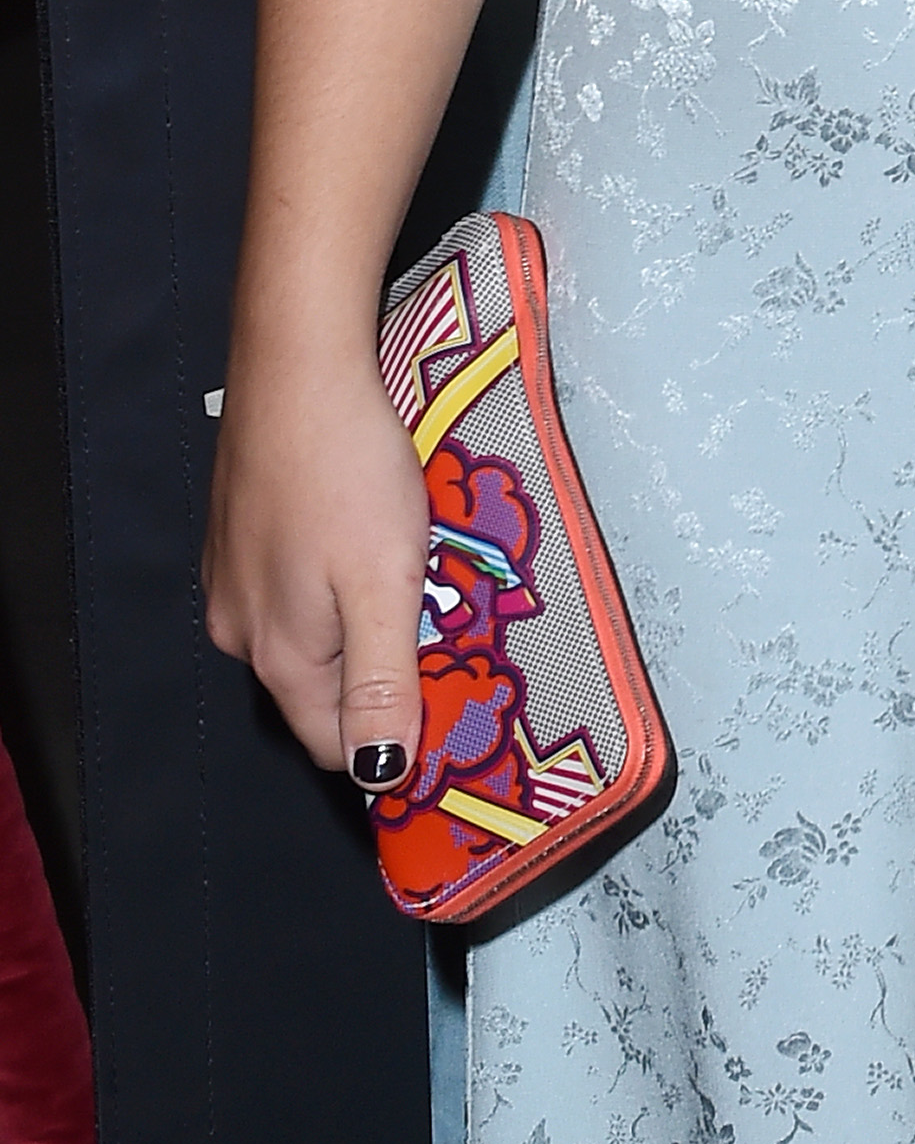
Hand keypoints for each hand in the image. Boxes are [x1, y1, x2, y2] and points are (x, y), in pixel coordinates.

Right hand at [202, 328, 426, 782]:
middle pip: (324, 691)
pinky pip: (294, 588)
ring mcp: (233, 582)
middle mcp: (241, 631)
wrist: (297, 369)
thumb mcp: (385, 585)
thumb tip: (379, 773)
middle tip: (441, 618)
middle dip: (384, 671)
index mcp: (280, 656)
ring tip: (409, 567)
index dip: (396, 738)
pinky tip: (365, 532)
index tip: (453, 704)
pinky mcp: (238, 538)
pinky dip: (334, 579)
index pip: (337, 744)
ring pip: (311, 636)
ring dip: (361, 620)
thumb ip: (382, 683)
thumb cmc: (348, 472)